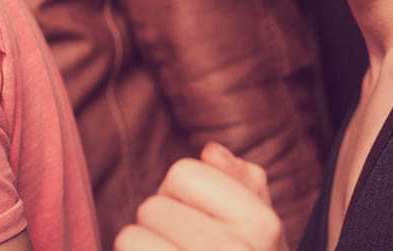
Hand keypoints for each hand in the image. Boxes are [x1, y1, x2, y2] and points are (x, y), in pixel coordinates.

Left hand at [114, 142, 289, 250]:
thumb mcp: (262, 230)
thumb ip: (244, 183)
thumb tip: (210, 151)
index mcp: (262, 226)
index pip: (183, 172)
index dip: (182, 192)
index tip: (199, 219)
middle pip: (152, 205)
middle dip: (158, 224)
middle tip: (179, 248)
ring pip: (130, 238)